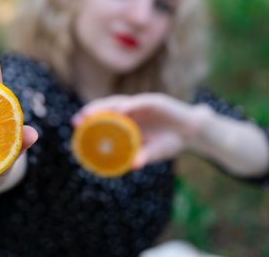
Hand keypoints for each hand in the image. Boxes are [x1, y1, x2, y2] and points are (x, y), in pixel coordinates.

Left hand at [72, 93, 208, 169]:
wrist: (193, 132)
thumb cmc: (171, 142)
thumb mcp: (156, 152)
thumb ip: (144, 156)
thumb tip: (132, 166)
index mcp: (129, 122)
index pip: (106, 118)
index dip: (90, 120)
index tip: (75, 124)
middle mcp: (132, 111)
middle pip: (108, 108)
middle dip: (92, 112)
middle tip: (78, 119)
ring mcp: (142, 105)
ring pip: (120, 103)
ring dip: (105, 106)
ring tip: (91, 113)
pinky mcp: (154, 101)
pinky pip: (140, 103)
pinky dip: (130, 106)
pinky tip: (121, 110)